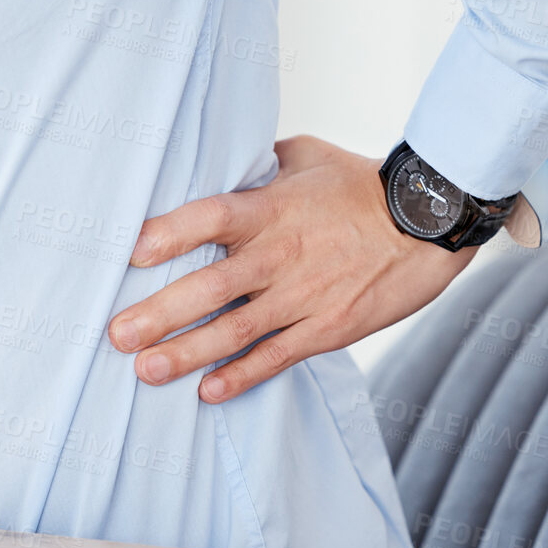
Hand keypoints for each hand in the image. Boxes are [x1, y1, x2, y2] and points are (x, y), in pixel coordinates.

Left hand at [108, 135, 474, 402]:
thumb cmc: (361, 182)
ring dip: (187, 354)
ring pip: (236, 331)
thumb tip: (217, 158)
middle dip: (159, 314)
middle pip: (211, 287)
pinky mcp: (328, 328)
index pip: (210, 217)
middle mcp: (280, 253)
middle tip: (117, 335)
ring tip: (146, 371)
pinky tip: (209, 392)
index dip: (169, 234)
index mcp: (270, 207)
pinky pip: (278, 356)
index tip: (131, 252)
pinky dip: (242, 376)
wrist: (431, 221)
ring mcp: (304, 296)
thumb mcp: (304, 155)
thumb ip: (256, 163)